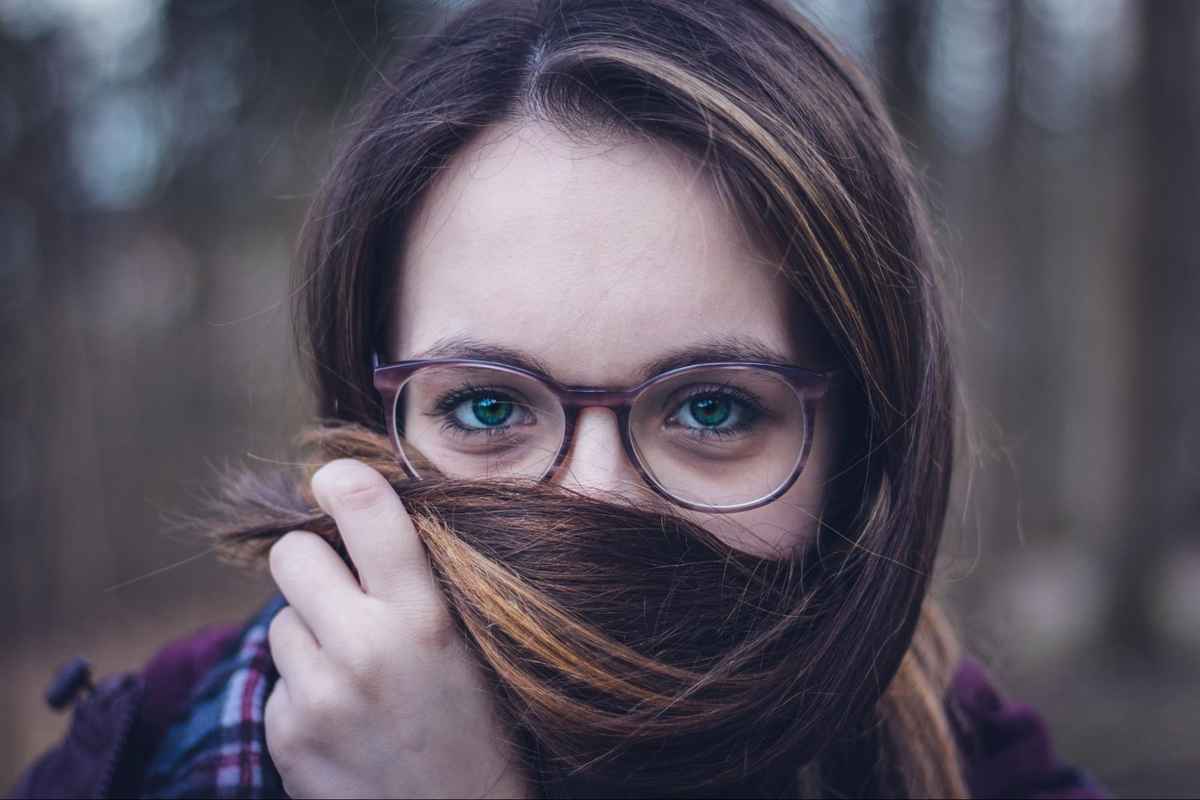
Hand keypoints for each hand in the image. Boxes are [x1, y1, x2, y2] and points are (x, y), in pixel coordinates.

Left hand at [264, 459, 531, 798]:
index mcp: (424, 618)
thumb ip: (420, 583)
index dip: (343, 482)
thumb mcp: (470, 642)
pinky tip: (344, 719)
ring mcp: (319, 696)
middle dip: (312, 563)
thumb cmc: (478, 727)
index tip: (334, 480)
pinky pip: (278, 682)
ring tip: (357, 674)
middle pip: (292, 554)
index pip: (368, 513)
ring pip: (281, 620)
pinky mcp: (287, 735)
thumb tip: (358, 508)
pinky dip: (304, 691)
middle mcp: (365, 649)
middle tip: (340, 588)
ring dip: (310, 635)